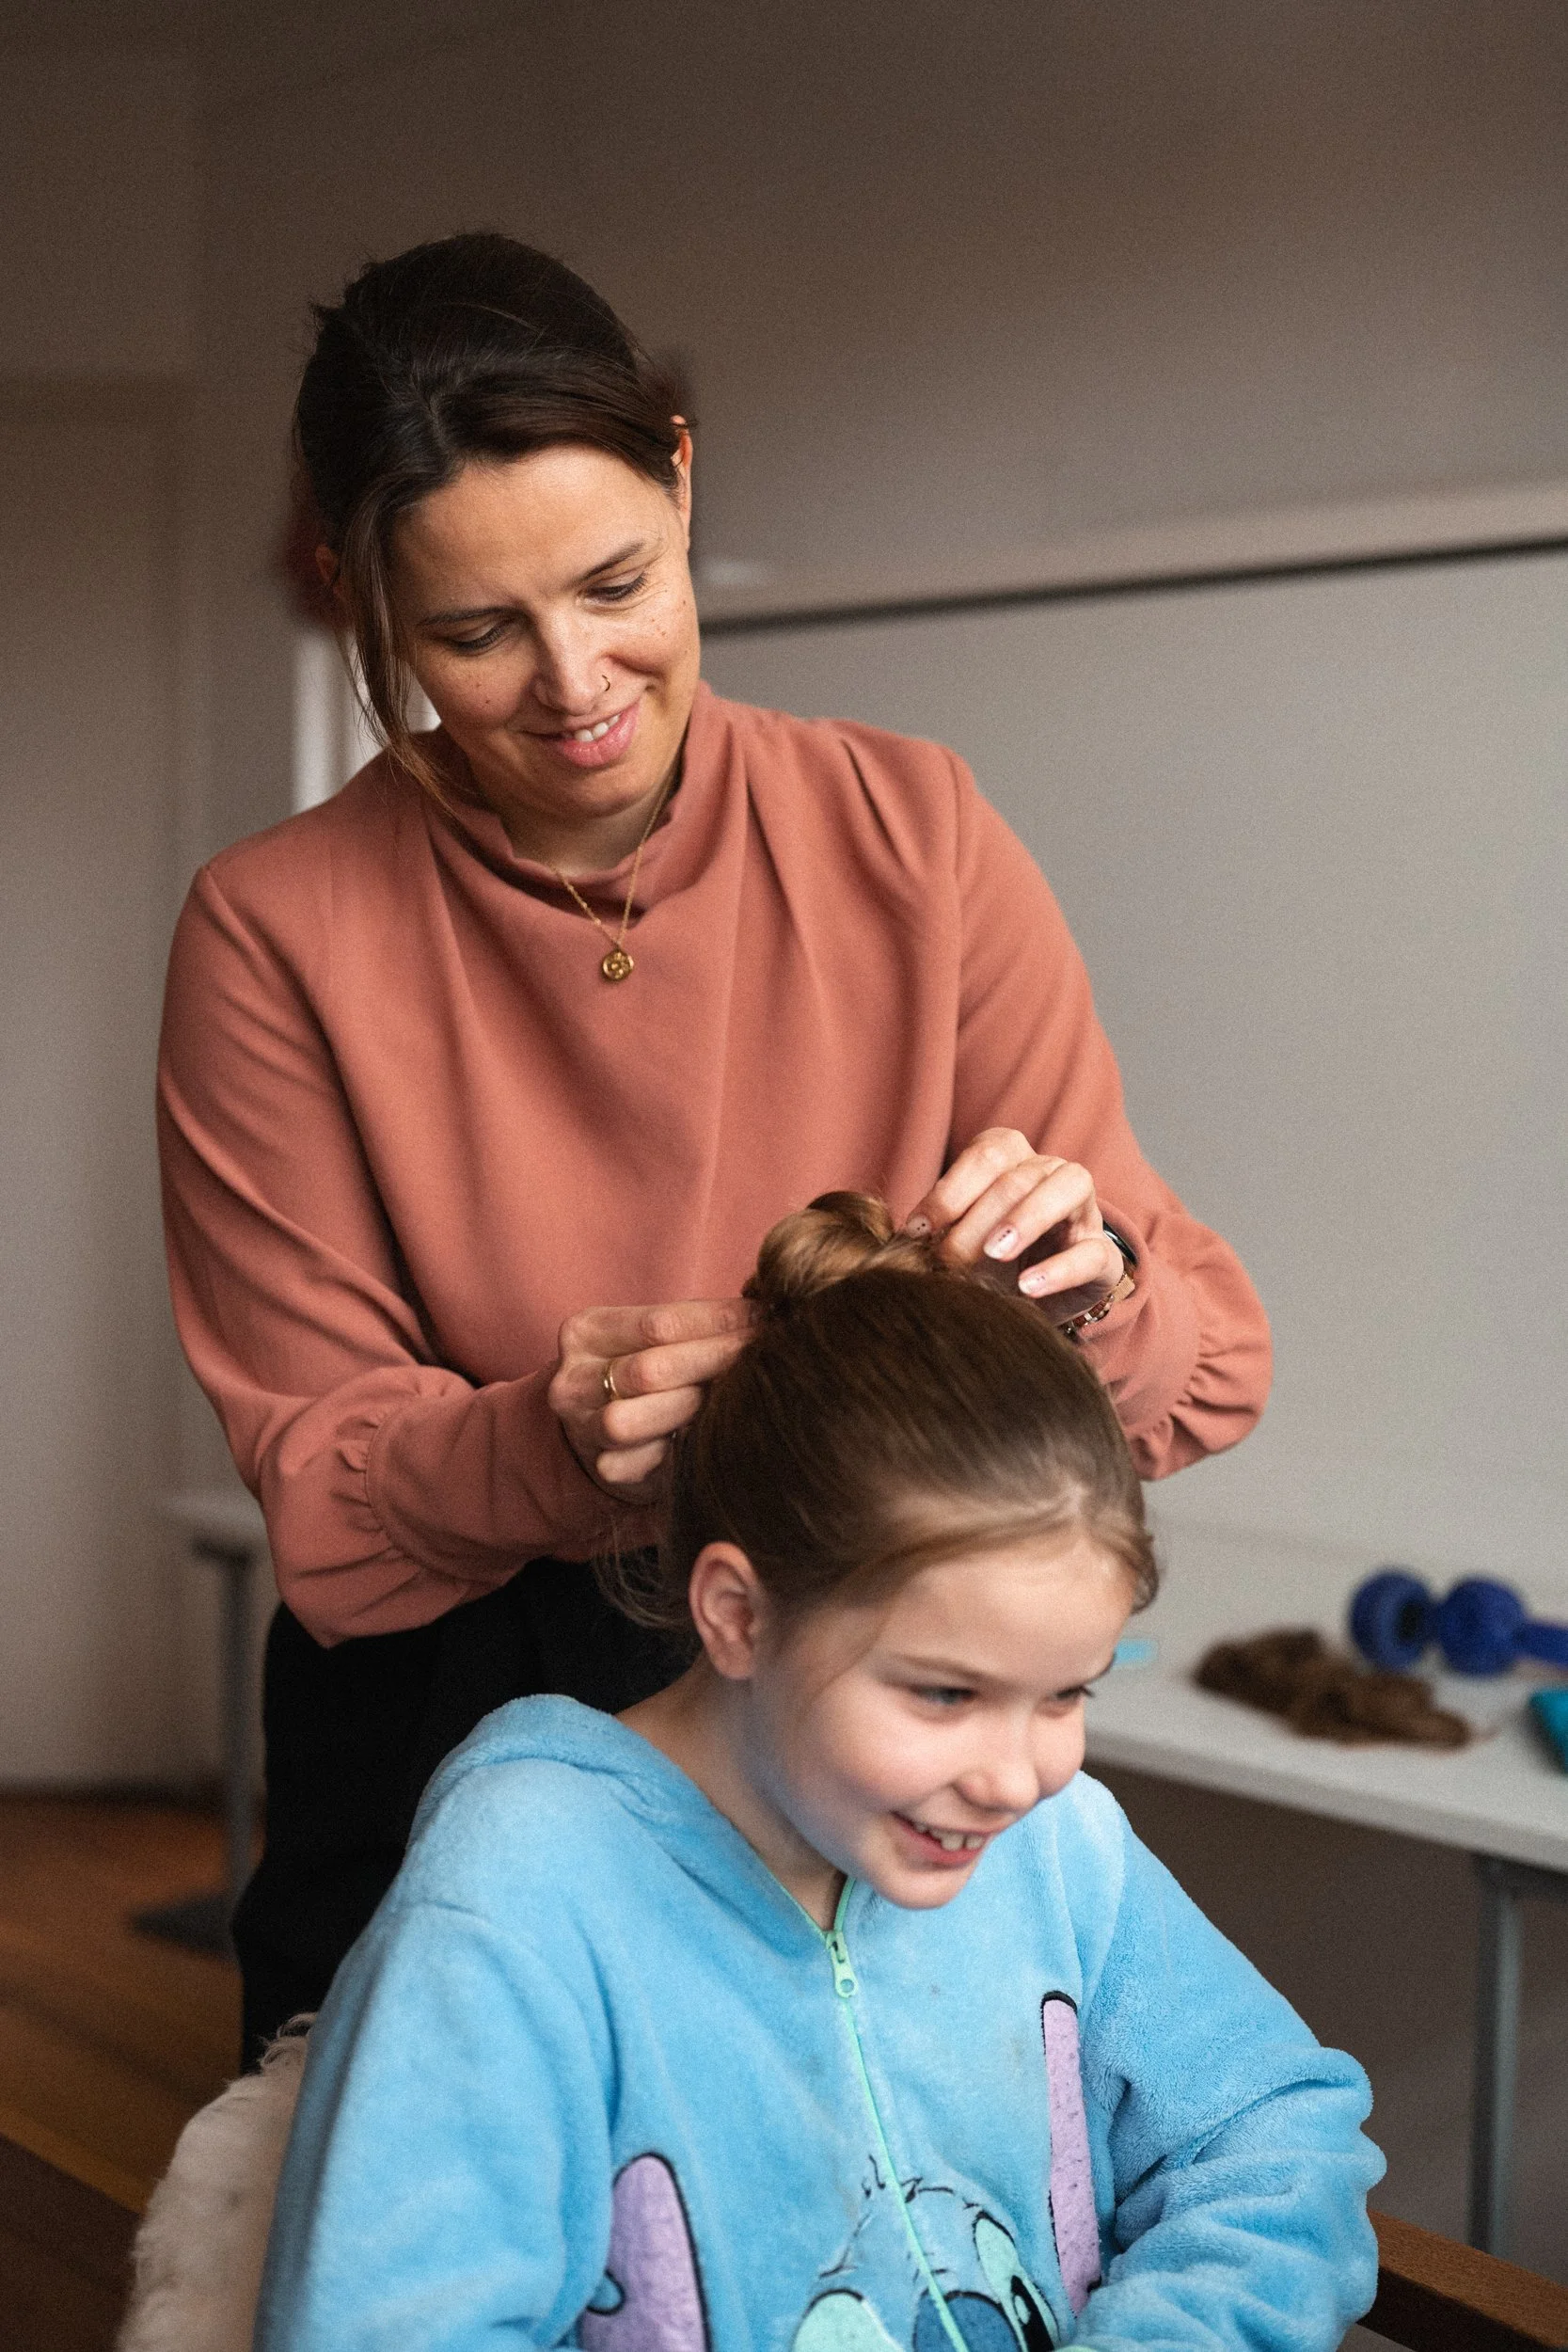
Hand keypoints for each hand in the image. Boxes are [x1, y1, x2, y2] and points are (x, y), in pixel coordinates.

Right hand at [548, 1297, 755, 1500]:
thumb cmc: (644, 1368)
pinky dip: (682, 1449)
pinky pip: (646, 1463)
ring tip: (737, 1393)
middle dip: (715, 1360)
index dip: (716, 1320)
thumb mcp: (652, 1337)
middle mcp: (574, 1381)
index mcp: (586, 1332)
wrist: (602, 1424)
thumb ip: (693, 1324)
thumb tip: (762, 1309)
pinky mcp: (604, 1467)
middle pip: (650, 1371)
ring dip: (694, 1408)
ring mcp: (584, 1428)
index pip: (658, 1324)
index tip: (762, 1317)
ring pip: (636, 1420)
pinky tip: (713, 1434)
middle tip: (763, 1354)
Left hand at [902, 1128, 1123, 1323]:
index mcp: (1013, 1157)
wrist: (1036, 1298)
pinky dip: (1058, 1268)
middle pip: (1017, 1177)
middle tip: (947, 1258)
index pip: (986, 1156)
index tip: (917, 1231)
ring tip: (994, 1253)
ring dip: (1025, 1219)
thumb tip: (905, 1239)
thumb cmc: (989, 1259)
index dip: (949, 1191)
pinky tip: (1028, 1286)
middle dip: (976, 1219)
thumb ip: (938, 1229)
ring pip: (1066, 1187)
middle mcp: (1051, 1171)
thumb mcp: (957, 1238)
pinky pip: (1091, 1251)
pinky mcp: (1105, 1255)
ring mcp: (1085, 1209)